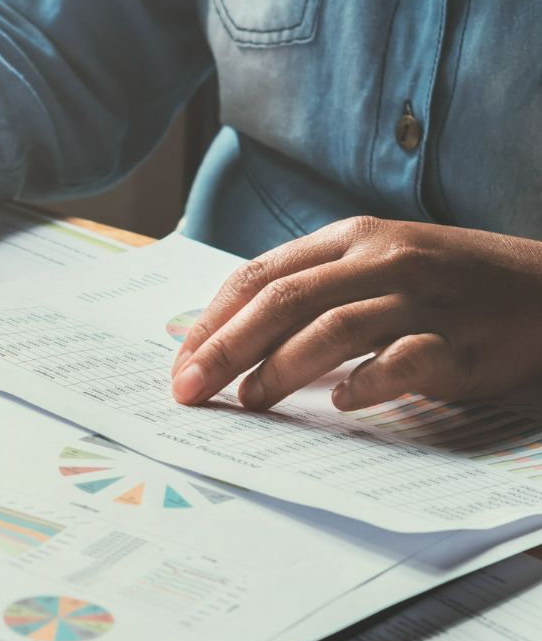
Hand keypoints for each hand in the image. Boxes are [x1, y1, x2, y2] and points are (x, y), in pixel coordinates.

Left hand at [170, 217, 541, 410]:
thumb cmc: (446, 285)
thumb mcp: (375, 266)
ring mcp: (421, 299)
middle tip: (187, 390)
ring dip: (279, 369)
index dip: (213, 321)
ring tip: (249, 401)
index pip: (259, 275)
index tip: (180, 362)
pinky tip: (338, 402)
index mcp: (350, 238)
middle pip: (282, 300)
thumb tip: (230, 341)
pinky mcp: (460, 342)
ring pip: (332, 327)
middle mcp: (381, 259)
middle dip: (225, 348)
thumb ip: (312, 291)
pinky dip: (364, 382)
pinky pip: (402, 360)